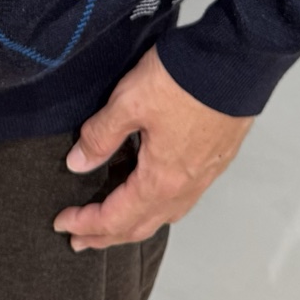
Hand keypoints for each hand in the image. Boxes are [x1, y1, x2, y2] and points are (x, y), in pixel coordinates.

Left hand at [53, 46, 253, 249]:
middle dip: (107, 236)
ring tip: (113, 223)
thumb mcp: (129, 101)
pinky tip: (153, 194)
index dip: (86, 223)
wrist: (236, 60)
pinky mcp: (216, 159)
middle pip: (141, 226)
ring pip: (164, 215)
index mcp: (161, 179)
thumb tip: (78, 163)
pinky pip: (183, 199)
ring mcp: (205, 175)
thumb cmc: (184, 79)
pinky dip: (159, 208)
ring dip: (134, 224)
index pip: (116, 217)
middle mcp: (185, 186)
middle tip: (81, 239)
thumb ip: (101, 135)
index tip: (63, 224)